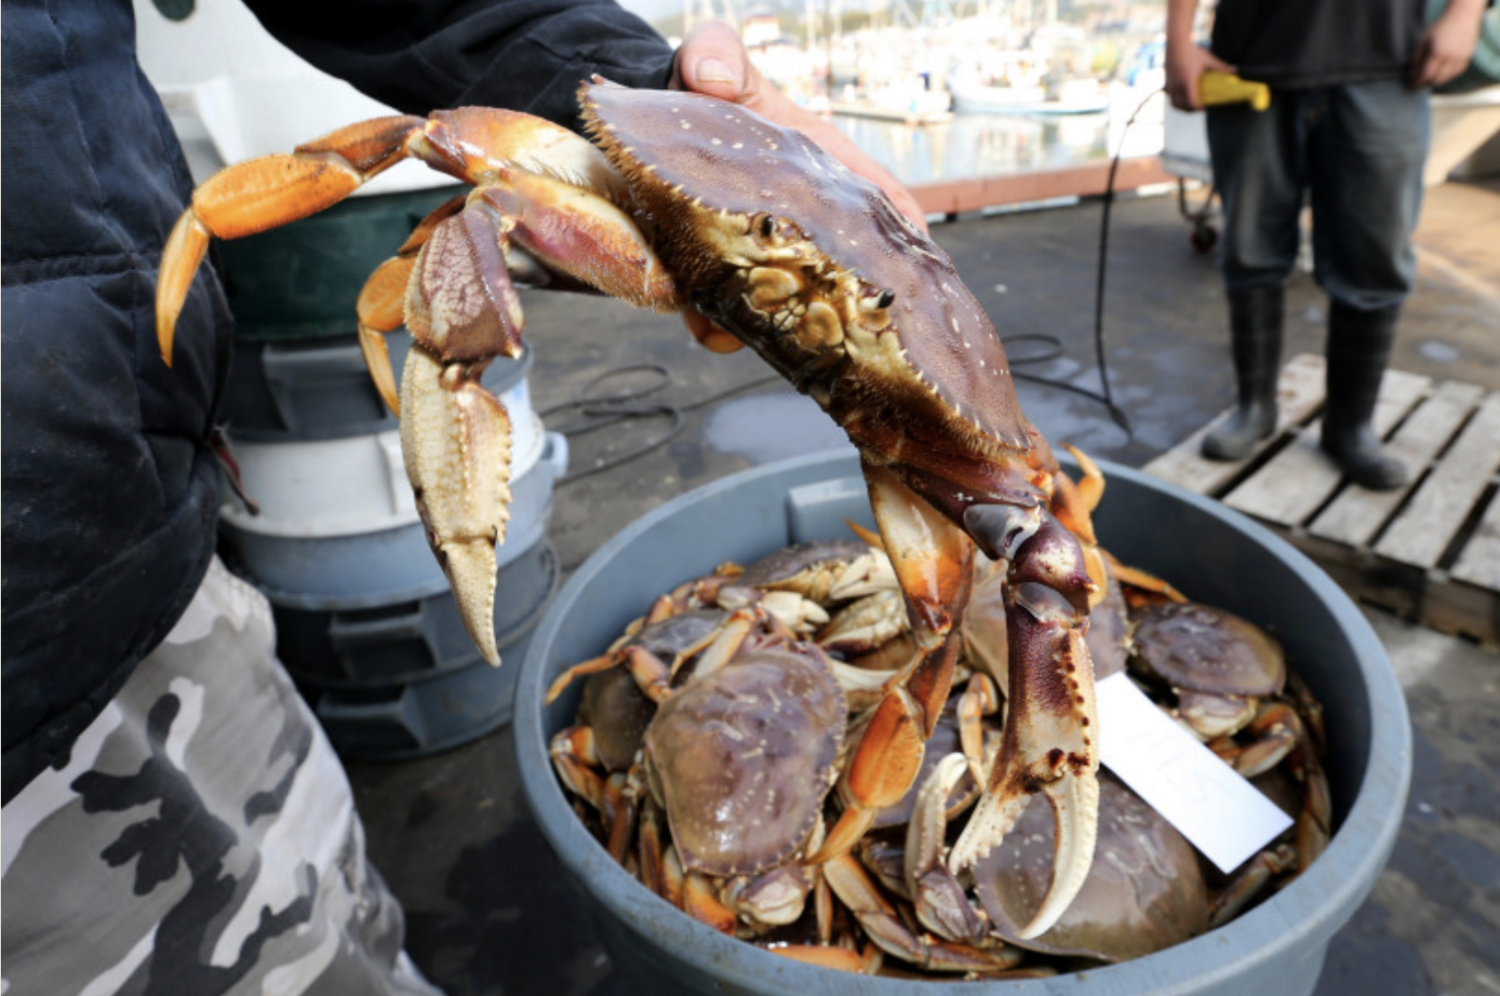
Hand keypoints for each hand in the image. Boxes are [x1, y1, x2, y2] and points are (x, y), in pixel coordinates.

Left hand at [667, 19, 928, 352]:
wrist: (637, 130)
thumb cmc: (698, 90)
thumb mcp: (711, 59)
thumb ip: (716, 55)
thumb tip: (715, 79)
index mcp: (819, 171)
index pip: (881, 202)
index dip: (907, 236)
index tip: (923, 265)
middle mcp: (797, 224)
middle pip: (842, 274)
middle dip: (849, 302)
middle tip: (850, 320)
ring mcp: (757, 260)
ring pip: (782, 306)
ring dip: (774, 323)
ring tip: (765, 328)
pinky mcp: (709, 283)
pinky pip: (720, 320)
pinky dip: (716, 329)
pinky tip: (710, 328)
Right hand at [1164, 39, 1234, 110]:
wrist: (1176, 44)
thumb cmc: (1192, 51)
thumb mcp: (1208, 60)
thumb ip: (1221, 67)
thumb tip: (1236, 70)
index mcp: (1188, 81)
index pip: (1191, 102)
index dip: (1198, 108)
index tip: (1205, 107)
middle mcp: (1177, 85)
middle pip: (1182, 106)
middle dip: (1190, 110)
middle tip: (1199, 108)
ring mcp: (1171, 84)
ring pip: (1174, 104)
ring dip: (1182, 107)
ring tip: (1189, 106)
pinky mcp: (1167, 82)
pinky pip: (1171, 97)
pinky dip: (1176, 100)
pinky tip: (1182, 97)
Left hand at [1411, 2, 1484, 87]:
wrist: (1462, 16)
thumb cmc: (1440, 27)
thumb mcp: (1423, 40)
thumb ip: (1417, 57)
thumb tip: (1412, 73)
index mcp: (1437, 53)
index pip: (1426, 75)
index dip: (1418, 81)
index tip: (1412, 84)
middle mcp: (1450, 58)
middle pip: (1436, 79)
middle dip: (1426, 82)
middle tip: (1419, 83)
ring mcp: (1461, 59)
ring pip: (1447, 78)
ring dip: (1437, 81)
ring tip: (1429, 79)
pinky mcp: (1468, 58)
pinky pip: (1456, 73)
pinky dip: (1448, 76)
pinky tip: (1441, 75)